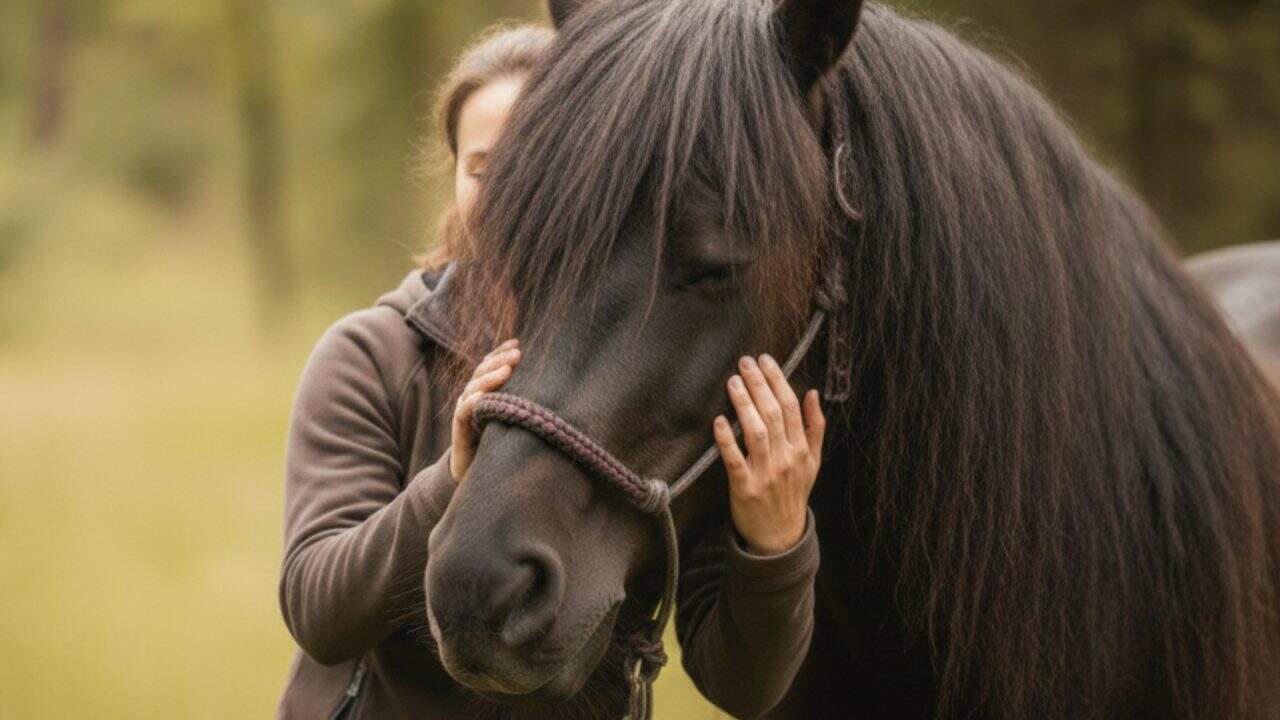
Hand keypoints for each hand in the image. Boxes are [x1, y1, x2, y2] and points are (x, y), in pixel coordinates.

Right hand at [450, 339, 520, 482]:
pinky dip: (473, 402)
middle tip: (518, 353)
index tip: (518, 342)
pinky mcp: (460, 427)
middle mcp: (473, 395)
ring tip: (506, 370)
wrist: (473, 470)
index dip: (501, 352)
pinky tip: (483, 397)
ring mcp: (465, 409)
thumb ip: (522, 399)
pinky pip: (465, 411)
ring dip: (490, 377)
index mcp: (485, 389)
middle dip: (499, 359)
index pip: (490, 364)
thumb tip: (553, 384)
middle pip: (482, 370)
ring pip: (474, 387)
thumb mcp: (513, 415)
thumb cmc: (499, 440)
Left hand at [714, 354, 824, 555]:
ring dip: (744, 404)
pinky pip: (735, 460)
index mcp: (802, 450)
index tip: (765, 360)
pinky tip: (720, 421)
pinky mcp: (745, 488)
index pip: (792, 407)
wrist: (781, 536)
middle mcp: (786, 459)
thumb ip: (814, 427)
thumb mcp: (813, 462)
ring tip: (733, 382)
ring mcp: (766, 474)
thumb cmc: (794, 493)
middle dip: (759, 385)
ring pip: (757, 432)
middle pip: (774, 414)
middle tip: (744, 363)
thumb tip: (813, 393)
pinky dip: (727, 440)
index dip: (778, 380)